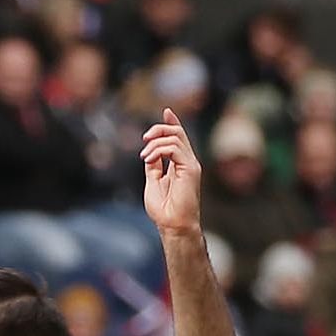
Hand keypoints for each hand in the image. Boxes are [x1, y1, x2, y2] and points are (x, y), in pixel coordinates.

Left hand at [141, 108, 202, 236]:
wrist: (173, 225)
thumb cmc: (163, 209)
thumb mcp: (153, 182)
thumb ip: (153, 166)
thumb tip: (150, 153)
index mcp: (179, 164)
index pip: (178, 137)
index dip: (172, 123)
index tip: (166, 111)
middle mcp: (187, 161)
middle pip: (177, 133)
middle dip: (159, 129)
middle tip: (144, 138)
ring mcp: (190, 164)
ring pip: (175, 137)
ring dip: (155, 142)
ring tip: (144, 156)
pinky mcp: (191, 168)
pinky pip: (175, 148)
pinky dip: (159, 149)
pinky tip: (148, 159)